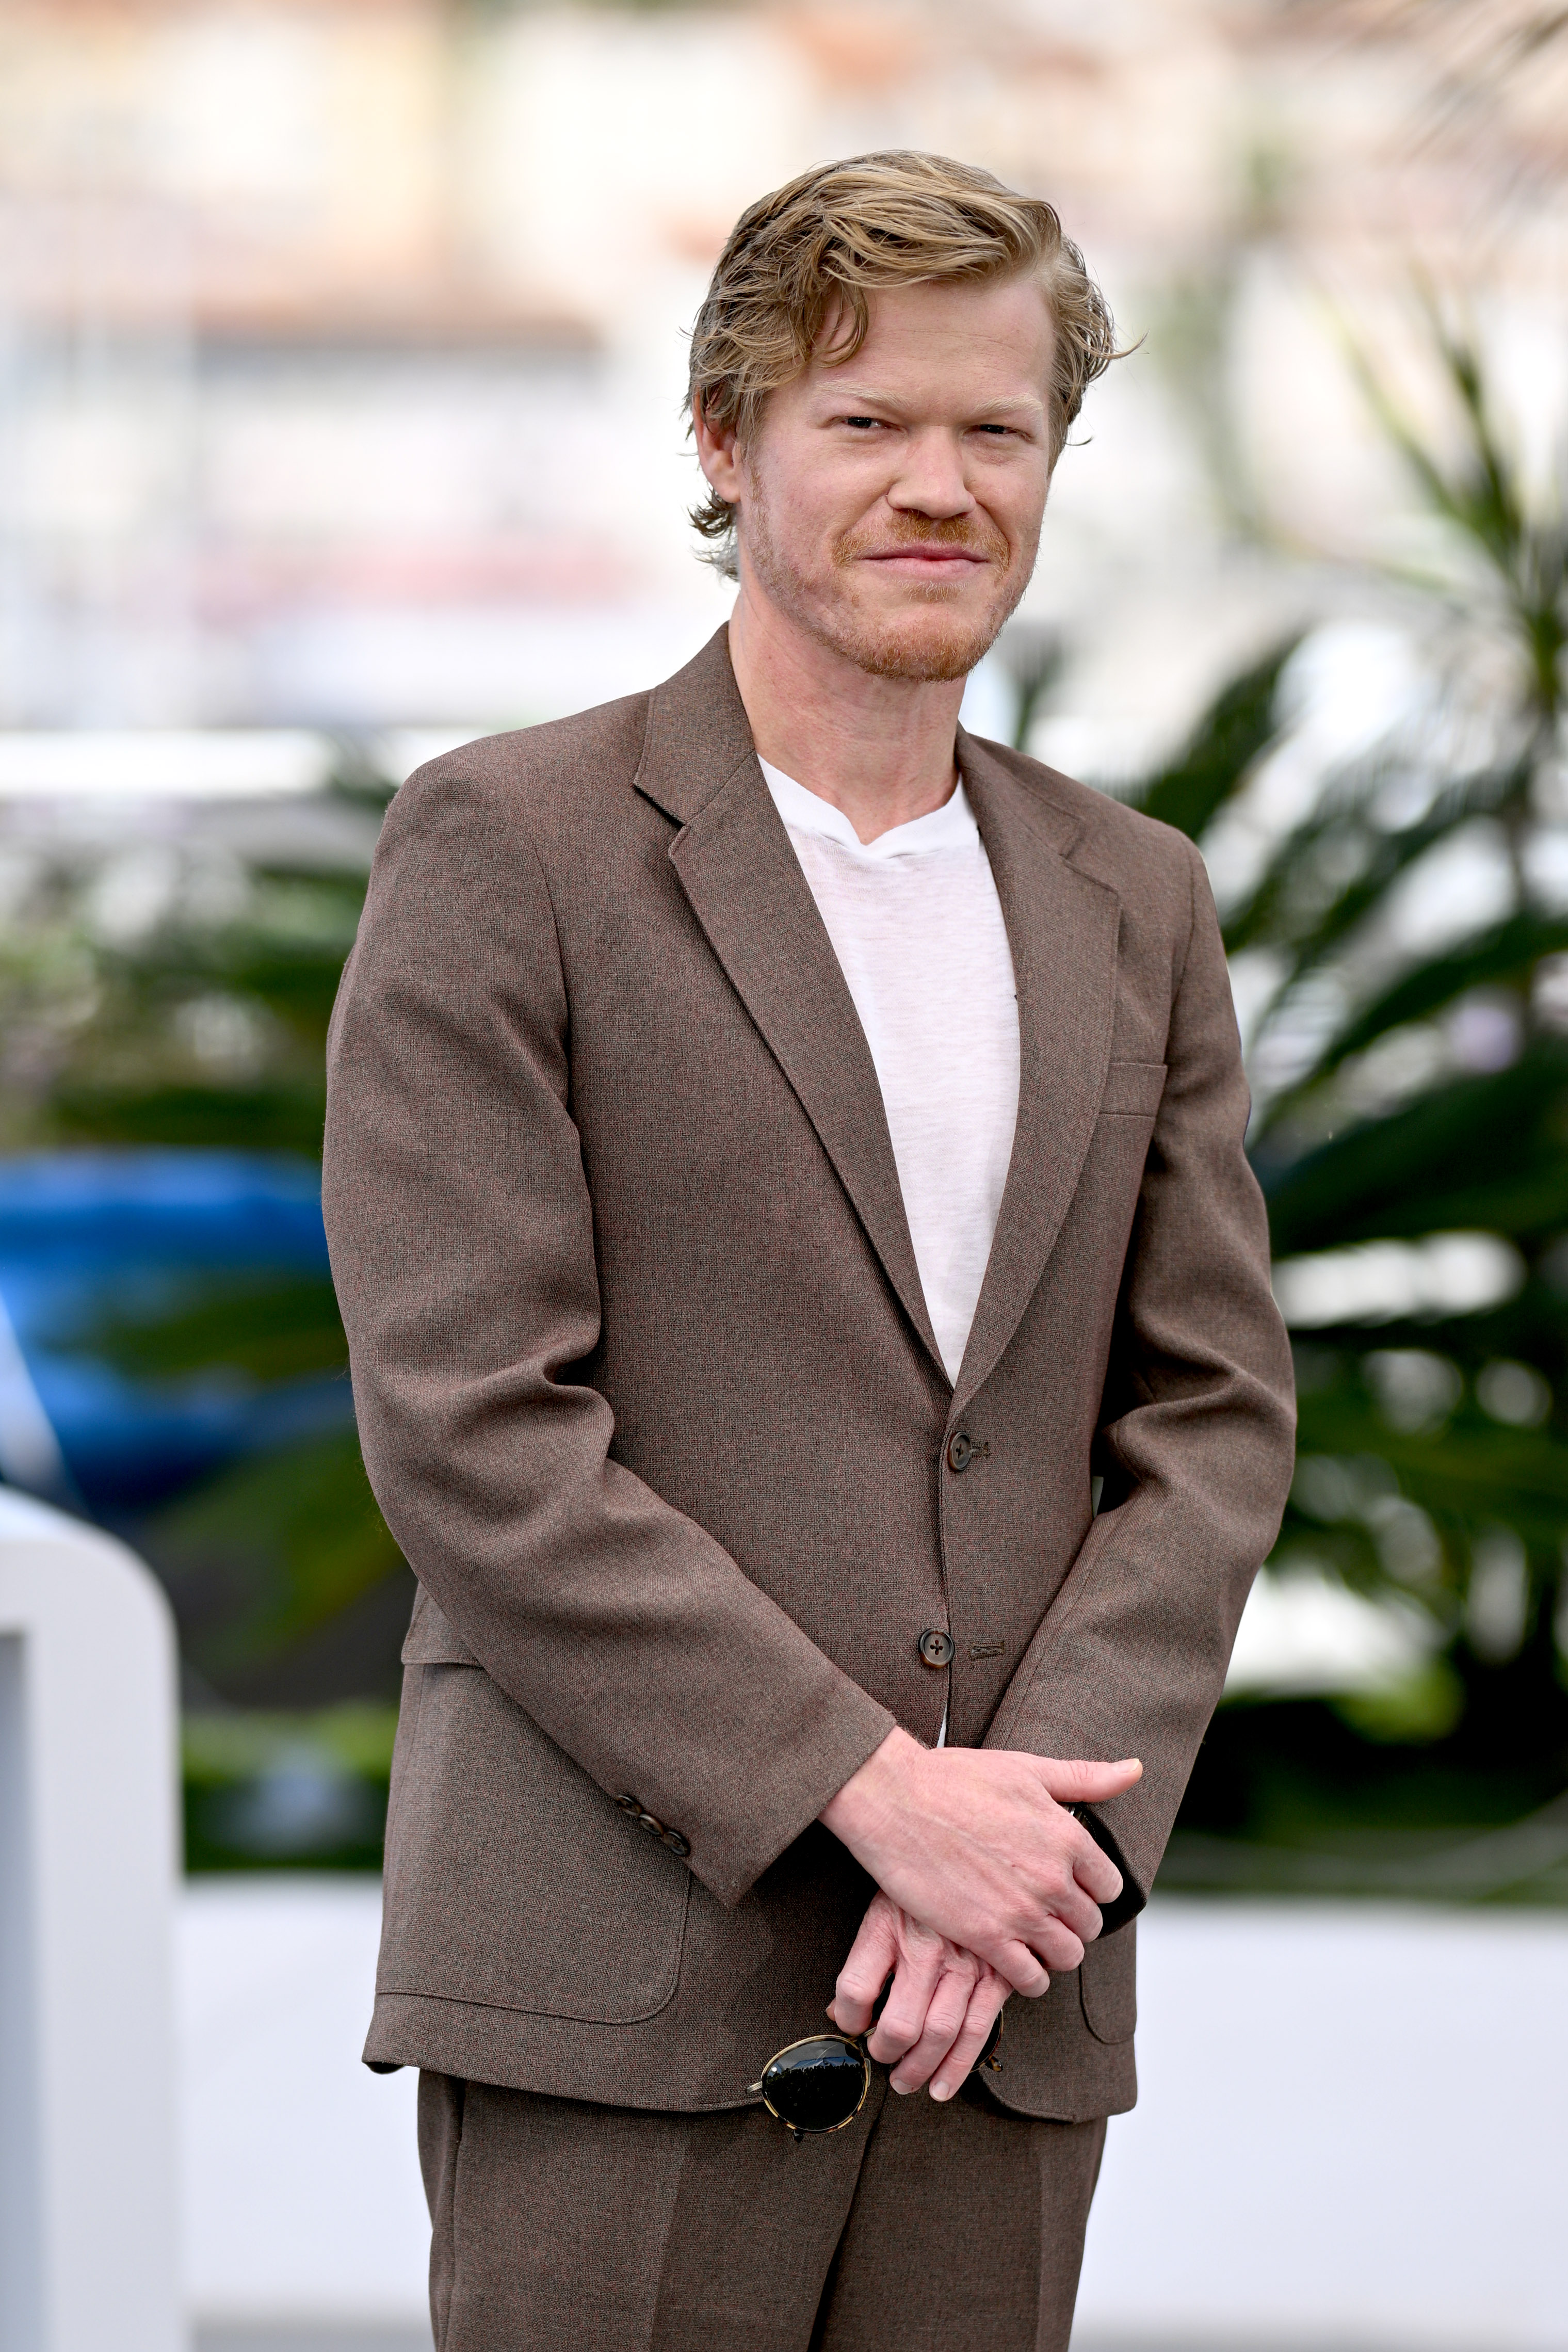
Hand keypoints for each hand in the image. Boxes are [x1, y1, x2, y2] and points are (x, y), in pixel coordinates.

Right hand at [819, 1729, 1141, 1994]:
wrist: (893, 1798)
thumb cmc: (954, 1777)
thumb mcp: (1026, 1768)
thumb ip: (1085, 1778)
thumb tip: (1135, 1769)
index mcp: (1067, 1836)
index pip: (1110, 1886)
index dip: (1091, 1889)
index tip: (1070, 1886)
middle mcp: (1053, 1878)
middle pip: (1090, 1925)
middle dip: (1073, 1922)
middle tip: (1047, 1914)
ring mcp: (1021, 1911)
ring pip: (1067, 1956)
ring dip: (1054, 1952)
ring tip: (1032, 1939)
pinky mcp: (986, 1937)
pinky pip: (1031, 1980)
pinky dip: (1028, 1977)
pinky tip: (1012, 1960)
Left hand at [828, 1890, 1008, 2100]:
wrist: (979, 1848)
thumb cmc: (925, 1879)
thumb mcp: (883, 1903)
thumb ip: (864, 1959)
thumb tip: (840, 2012)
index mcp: (889, 1925)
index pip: (854, 1988)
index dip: (846, 2018)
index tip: (847, 2025)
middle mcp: (926, 1947)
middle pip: (900, 2023)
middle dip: (886, 2053)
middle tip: (881, 2059)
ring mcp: (965, 1962)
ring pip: (940, 2033)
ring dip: (920, 2068)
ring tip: (905, 2081)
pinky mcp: (997, 1973)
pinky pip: (979, 2028)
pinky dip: (960, 2065)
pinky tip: (943, 2084)